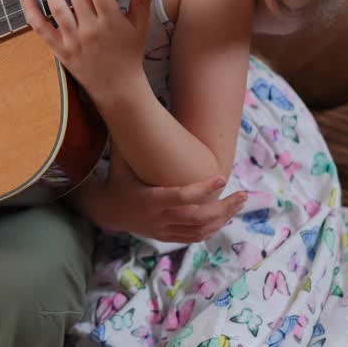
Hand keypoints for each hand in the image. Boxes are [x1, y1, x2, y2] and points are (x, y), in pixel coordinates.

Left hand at [16, 0, 161, 102]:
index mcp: (111, 21)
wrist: (117, 88)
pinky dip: (30, 10)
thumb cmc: (129, 54)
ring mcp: (73, 40)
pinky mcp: (59, 50)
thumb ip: (143, 1)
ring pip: (57, 7)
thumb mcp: (141, 27)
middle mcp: (91, 30)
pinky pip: (40, 28)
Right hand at [80, 153, 246, 242]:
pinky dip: (211, 229)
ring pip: (199, 230)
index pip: (181, 197)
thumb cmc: (118, 178)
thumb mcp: (121, 158)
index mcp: (149, 199)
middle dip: (223, 208)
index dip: (203, 189)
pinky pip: (194, 237)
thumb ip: (131, 137)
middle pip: (197, 218)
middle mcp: (159, 218)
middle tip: (242, 194)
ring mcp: (163, 230)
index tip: (222, 177)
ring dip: (223, 218)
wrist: (105, 210)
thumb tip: (136, 108)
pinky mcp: (166, 236)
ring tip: (239, 203)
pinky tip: (225, 218)